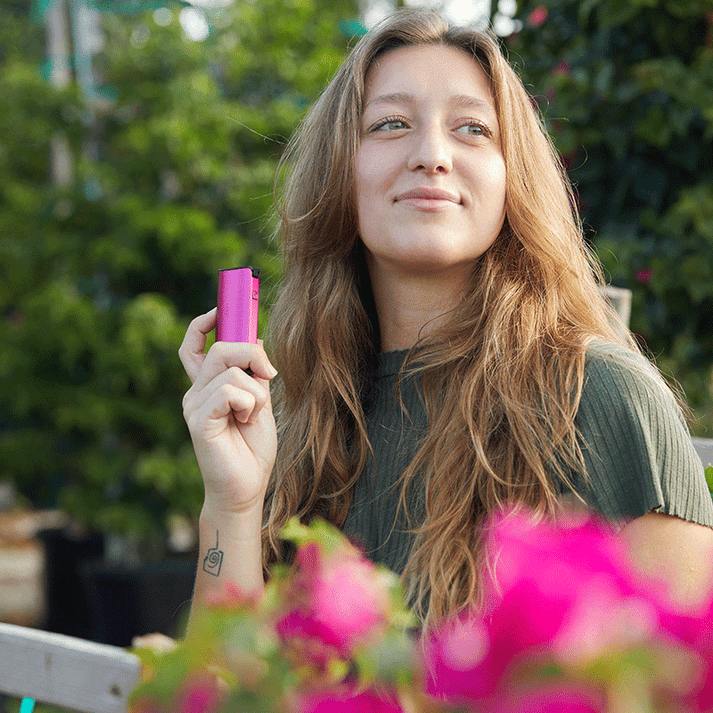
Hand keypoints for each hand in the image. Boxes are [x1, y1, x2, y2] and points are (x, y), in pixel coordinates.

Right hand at [179, 308, 277, 516]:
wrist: (247, 488)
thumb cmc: (252, 449)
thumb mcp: (260, 402)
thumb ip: (255, 373)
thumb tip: (256, 340)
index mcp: (207, 386)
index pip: (195, 345)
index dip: (204, 322)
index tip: (222, 308)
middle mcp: (195, 392)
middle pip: (220, 347)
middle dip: (251, 351)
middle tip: (269, 373)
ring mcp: (194, 405)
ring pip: (231, 370)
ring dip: (256, 391)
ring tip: (252, 416)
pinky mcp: (197, 419)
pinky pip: (228, 390)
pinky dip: (248, 402)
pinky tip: (245, 422)